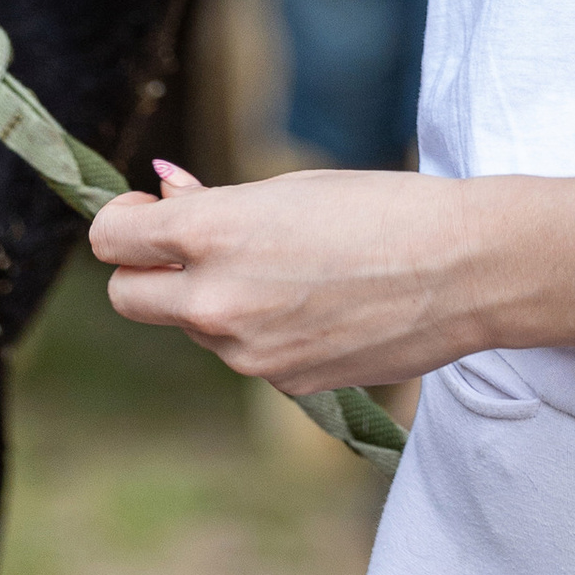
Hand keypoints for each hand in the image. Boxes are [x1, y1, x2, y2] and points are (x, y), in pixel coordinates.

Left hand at [90, 159, 517, 392]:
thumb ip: (212, 203)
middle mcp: (217, 302)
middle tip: (182, 246)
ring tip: (282, 267)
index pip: (111, 241)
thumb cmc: (379, 209)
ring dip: (208, 301)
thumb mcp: (286, 189)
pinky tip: (314, 303)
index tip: (142, 211)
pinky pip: (244, 354)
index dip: (120, 222)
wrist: (463, 269)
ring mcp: (249, 354)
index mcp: (211, 234)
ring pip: (191, 328)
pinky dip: (258, 331)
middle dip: (144, 273)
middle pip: (125, 298)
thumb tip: (162, 194)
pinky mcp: (285, 385)